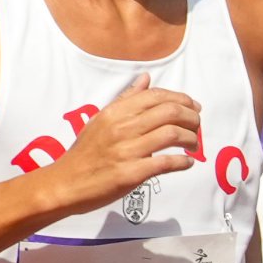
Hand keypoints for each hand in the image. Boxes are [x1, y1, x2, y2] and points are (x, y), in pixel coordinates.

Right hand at [40, 74, 203, 218]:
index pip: (157, 96)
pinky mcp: (131, 174)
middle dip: (192, 117)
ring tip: (193, 144)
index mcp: (115, 112)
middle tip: (197, 126)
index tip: (193, 107)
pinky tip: (186, 163)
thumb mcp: (100, 120)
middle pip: (170, 112)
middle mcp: (122, 128)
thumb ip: (125, 99)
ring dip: (191, 139)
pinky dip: (182, 162)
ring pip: (172, 134)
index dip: (182, 99)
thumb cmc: (85, 153)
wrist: (64, 184)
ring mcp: (126, 151)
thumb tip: (146, 78)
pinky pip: (165, 163)